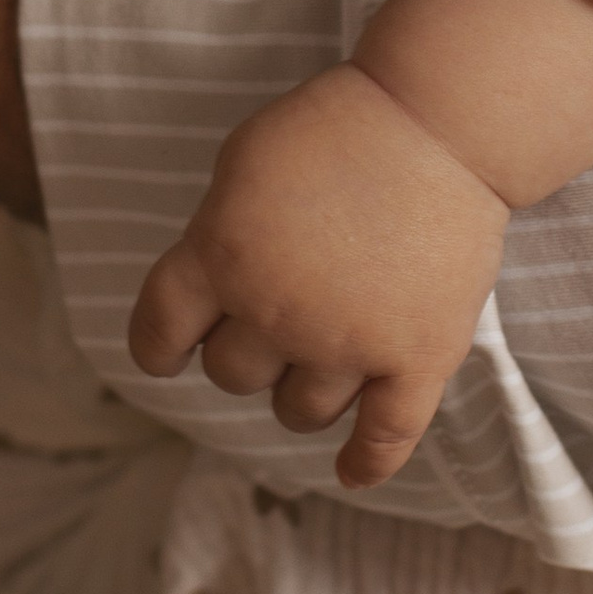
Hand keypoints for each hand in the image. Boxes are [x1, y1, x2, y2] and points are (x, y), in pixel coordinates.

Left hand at [127, 62, 505, 488]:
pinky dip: (366, 463)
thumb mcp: (240, 163)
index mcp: (220, 256)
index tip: (164, 353)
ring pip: (298, 409)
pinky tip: (351, 471)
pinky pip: (385, 438)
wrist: (436, 122)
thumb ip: (216, 233)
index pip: (158, 331)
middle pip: (232, 374)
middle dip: (242, 350)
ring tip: (314, 361)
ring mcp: (348, 344)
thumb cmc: (333, 128)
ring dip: (297, 391)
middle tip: (270, 317)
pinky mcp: (416, 360)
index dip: (156, 347)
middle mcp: (275, 312)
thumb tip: (207, 289)